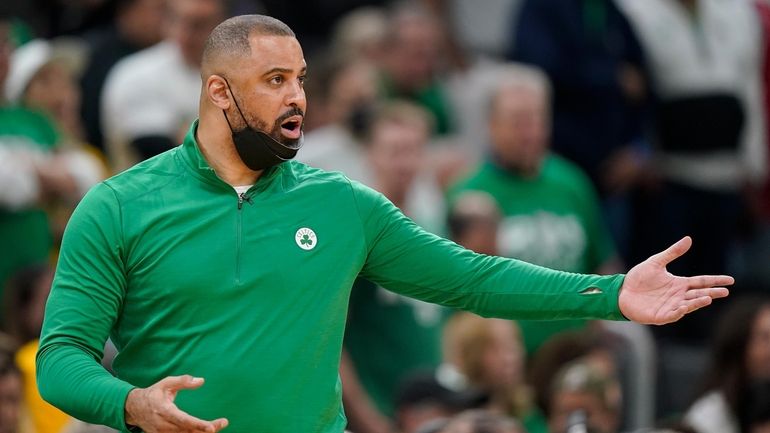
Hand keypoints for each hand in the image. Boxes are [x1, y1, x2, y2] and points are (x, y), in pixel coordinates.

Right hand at [125, 375, 228, 432]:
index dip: (198, 424)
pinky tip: (204, 430)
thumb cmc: (153, 394)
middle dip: (206, 429)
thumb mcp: (166, 383)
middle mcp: (163, 425)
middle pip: (188, 431)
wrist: (134, 408)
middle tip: (222, 423)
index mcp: (164, 410)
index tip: (212, 427)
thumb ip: (183, 381)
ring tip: (217, 426)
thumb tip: (201, 380)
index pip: (183, 420)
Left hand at [618, 236, 732, 324]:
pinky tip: (684, 307)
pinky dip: (679, 312)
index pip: (701, 282)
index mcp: (679, 284)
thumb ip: (672, 253)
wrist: (621, 291)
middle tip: (725, 291)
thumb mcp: (656, 262)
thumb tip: (689, 239)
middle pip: (699, 294)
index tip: (730, 280)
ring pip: (688, 305)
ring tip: (708, 298)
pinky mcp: (660, 316)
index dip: (715, 281)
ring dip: (698, 303)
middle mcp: (678, 296)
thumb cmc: (639, 278)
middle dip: (712, 293)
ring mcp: (670, 306)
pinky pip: (672, 315)